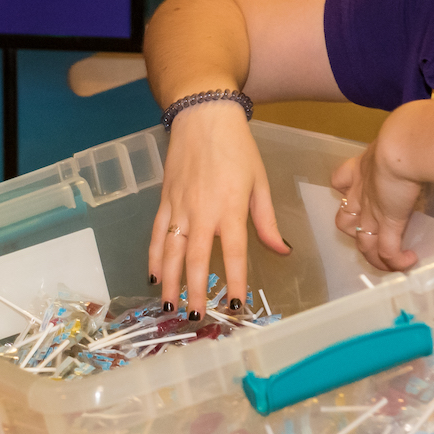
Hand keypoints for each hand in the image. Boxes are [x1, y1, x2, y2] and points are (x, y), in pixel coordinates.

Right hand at [149, 104, 288, 309]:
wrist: (203, 116)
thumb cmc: (237, 148)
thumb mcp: (259, 183)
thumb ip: (266, 221)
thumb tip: (281, 251)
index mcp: (230, 209)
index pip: (234, 254)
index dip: (235, 282)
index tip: (236, 306)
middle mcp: (202, 212)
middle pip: (196, 260)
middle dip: (195, 291)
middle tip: (196, 317)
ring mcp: (178, 207)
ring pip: (170, 251)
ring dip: (169, 281)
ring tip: (169, 305)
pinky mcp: (164, 200)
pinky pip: (156, 233)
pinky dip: (153, 256)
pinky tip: (152, 275)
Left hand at [330, 115, 421, 272]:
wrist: (404, 144)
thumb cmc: (406, 135)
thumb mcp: (401, 138)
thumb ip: (407, 144)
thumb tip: (426, 141)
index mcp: (361, 168)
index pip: (340, 182)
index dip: (345, 193)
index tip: (356, 196)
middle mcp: (362, 193)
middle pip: (344, 221)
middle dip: (356, 232)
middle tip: (375, 235)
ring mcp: (373, 211)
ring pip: (363, 243)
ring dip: (374, 256)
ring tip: (390, 262)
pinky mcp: (389, 224)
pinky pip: (387, 251)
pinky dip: (396, 262)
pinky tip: (408, 262)